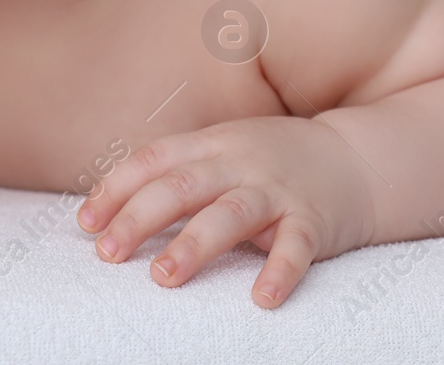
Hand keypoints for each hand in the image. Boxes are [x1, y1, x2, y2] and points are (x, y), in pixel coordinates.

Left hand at [75, 116, 375, 307]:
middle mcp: (240, 162)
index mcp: (212, 145)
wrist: (358, 160)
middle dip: (139, 219)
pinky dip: (280, 271)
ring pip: (230, 214)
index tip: (85, 223)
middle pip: (182, 187)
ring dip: (193, 245)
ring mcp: (278, 190)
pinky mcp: (314, 220)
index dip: (116, 188)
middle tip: (107, 253)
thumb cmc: (273, 164)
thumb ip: (178, 173)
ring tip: (163, 276)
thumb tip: (110, 210)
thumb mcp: (224, 153)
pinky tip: (263, 298)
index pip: (153, 160)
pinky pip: (296, 247)